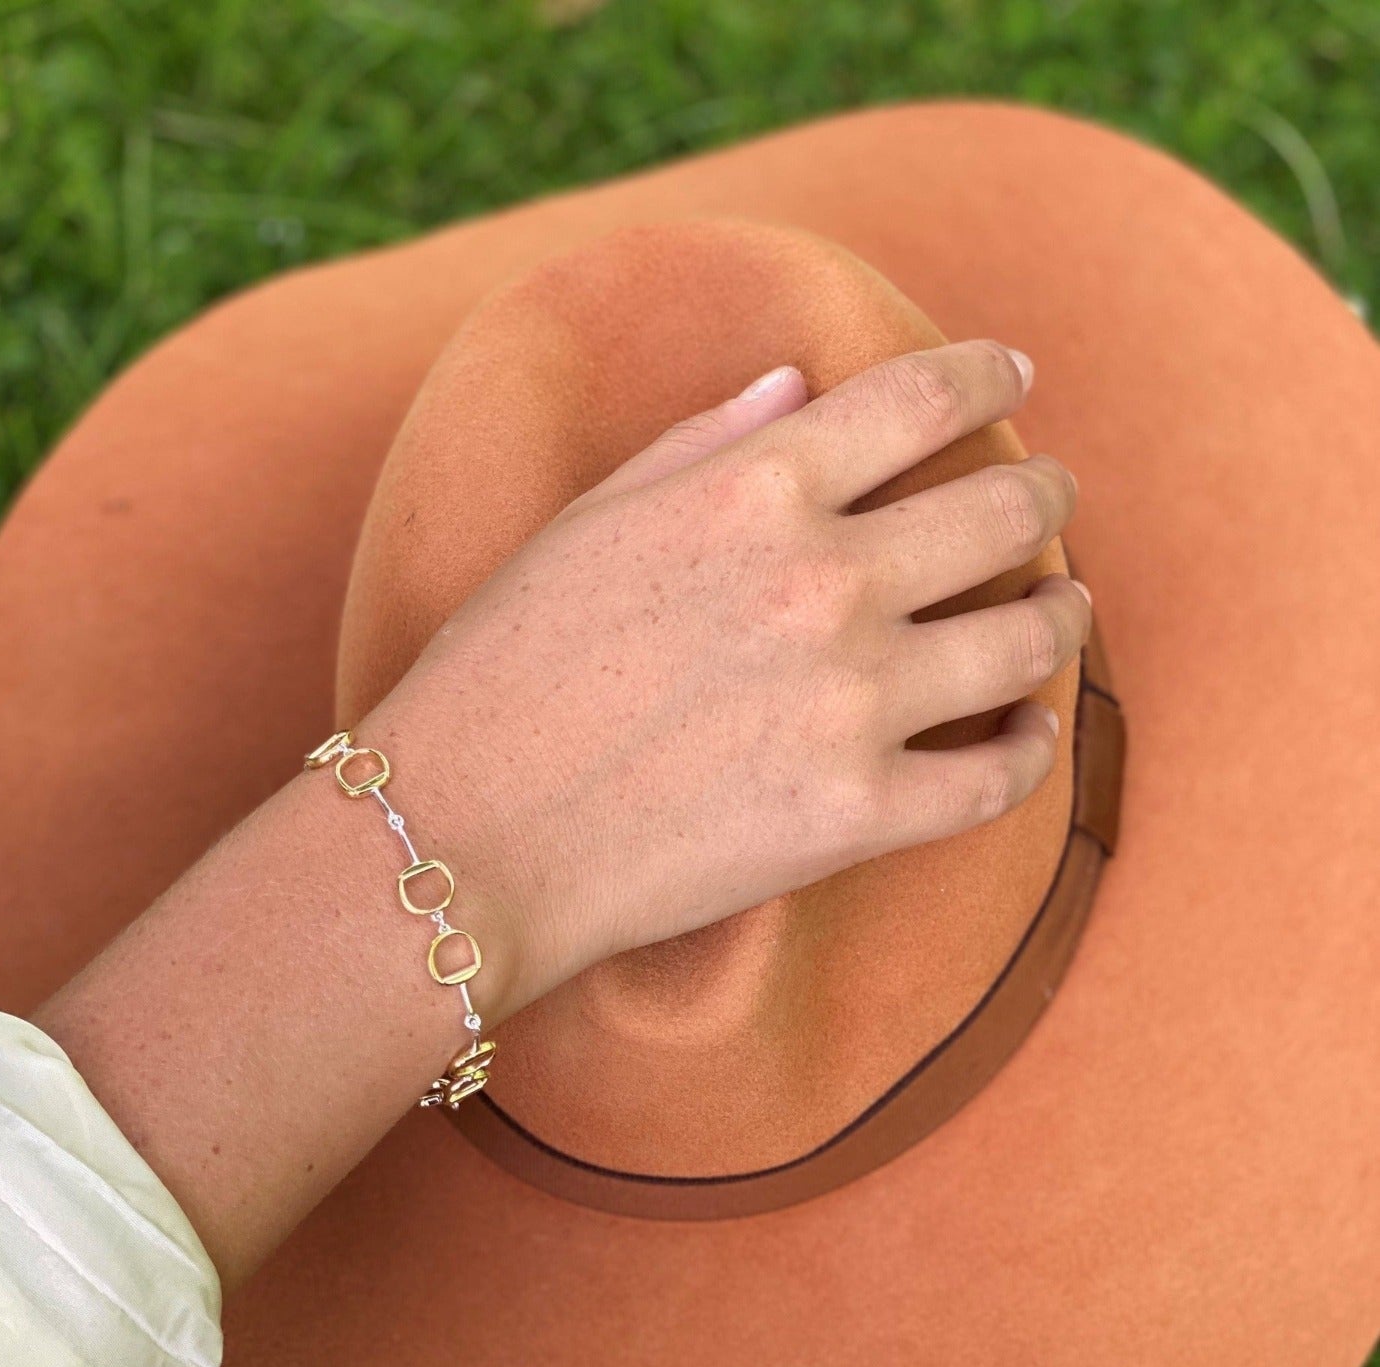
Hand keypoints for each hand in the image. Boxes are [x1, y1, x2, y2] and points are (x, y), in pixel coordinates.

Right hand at [364, 341, 1089, 1022]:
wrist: (465, 834)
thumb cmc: (504, 669)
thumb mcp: (587, 522)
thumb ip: (704, 442)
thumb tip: (799, 386)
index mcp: (755, 491)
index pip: (923, 398)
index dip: (989, 374)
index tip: (1014, 373)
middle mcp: (824, 582)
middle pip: (1004, 510)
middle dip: (1047, 492)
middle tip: (1054, 495)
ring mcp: (851, 704)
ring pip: (1028, 641)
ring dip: (1061, 617)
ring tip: (1061, 610)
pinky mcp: (858, 817)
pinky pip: (999, 779)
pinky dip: (1030, 750)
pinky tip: (1028, 732)